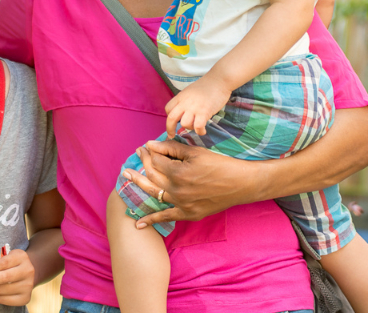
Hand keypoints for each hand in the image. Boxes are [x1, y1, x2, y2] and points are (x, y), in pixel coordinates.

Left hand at [0, 249, 34, 305]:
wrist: (28, 273)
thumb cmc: (10, 264)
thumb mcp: (3, 257)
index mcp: (21, 257)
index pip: (2, 263)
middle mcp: (27, 271)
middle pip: (2, 277)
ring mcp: (28, 286)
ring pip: (0, 290)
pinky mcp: (25, 298)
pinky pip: (3, 299)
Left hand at [122, 139, 251, 227]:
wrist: (241, 185)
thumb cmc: (220, 164)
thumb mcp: (196, 152)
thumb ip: (172, 148)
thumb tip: (151, 144)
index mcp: (179, 172)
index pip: (157, 161)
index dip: (149, 152)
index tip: (144, 147)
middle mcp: (177, 190)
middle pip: (153, 175)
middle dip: (143, 163)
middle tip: (136, 155)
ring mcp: (182, 204)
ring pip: (154, 193)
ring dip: (139, 183)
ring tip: (126, 176)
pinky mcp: (188, 214)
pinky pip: (166, 217)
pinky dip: (152, 220)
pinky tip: (138, 223)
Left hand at [164, 78, 230, 135]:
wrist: (219, 80)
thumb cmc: (207, 86)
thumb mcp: (190, 91)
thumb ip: (185, 101)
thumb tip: (183, 111)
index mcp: (181, 96)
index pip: (168, 109)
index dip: (170, 116)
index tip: (174, 121)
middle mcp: (185, 102)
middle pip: (171, 118)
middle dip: (170, 129)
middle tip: (172, 135)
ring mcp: (194, 108)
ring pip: (184, 124)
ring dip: (189, 128)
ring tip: (196, 126)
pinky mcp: (204, 112)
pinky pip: (198, 127)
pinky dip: (200, 132)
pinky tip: (203, 131)